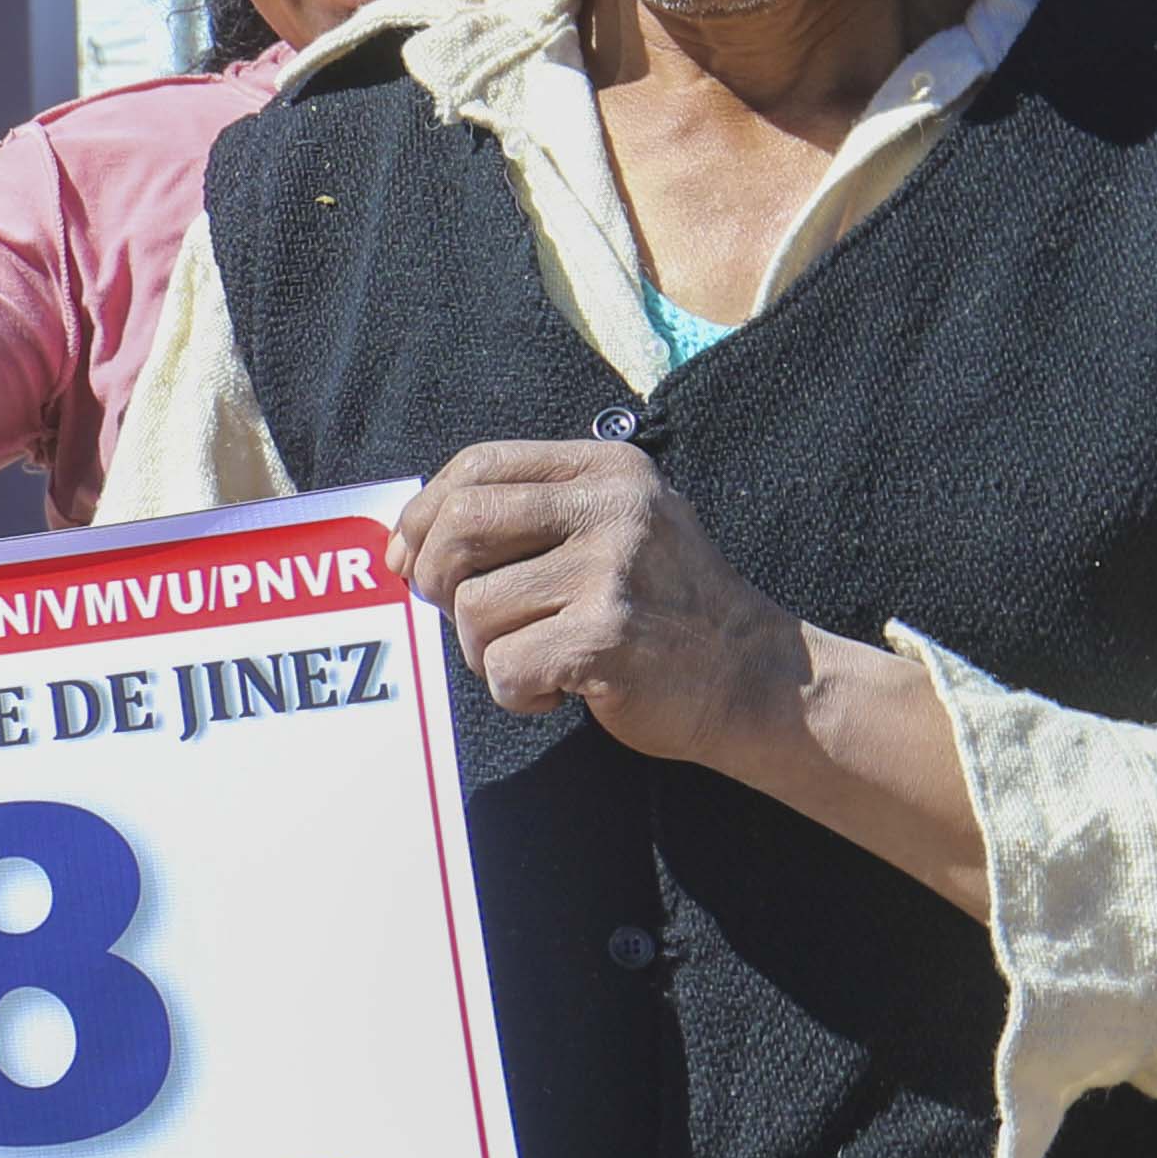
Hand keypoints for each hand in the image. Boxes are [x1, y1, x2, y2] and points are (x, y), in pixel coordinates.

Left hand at [392, 442, 807, 770]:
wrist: (756, 680)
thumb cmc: (664, 609)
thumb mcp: (613, 530)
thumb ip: (522, 519)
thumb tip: (400, 546)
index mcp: (606, 470)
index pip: (478, 465)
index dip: (424, 514)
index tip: (411, 558)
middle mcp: (613, 508)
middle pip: (460, 525)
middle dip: (435, 579)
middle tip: (460, 615)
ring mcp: (613, 570)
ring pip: (473, 607)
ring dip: (484, 650)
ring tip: (538, 657)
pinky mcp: (607, 636)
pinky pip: (503, 666)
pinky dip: (515, 692)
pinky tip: (559, 691)